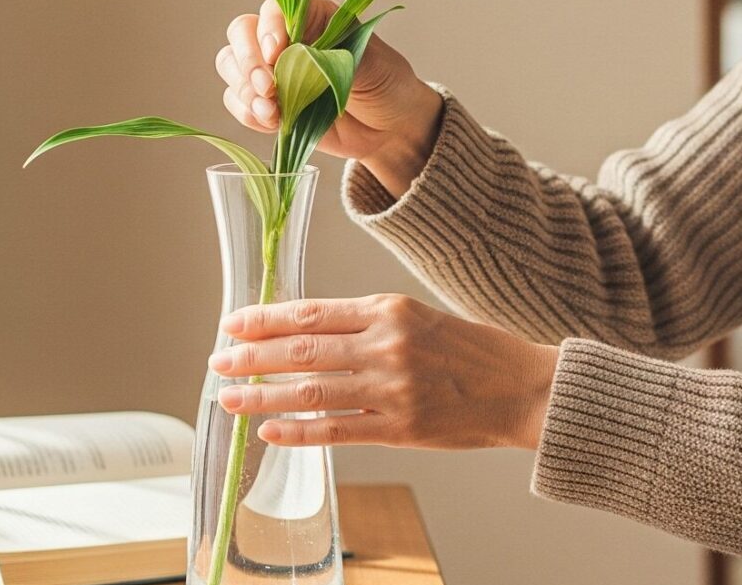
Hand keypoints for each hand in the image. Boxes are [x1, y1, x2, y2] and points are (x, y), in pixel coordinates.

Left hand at [210, 294, 560, 450]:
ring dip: (261, 394)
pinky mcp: (399, 427)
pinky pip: (336, 430)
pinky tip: (270, 429)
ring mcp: (391, 388)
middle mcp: (386, 345)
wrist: (522, 387)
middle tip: (218, 360)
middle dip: (251, 356)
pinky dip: (298, 431)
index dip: (265, 319)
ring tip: (229, 398)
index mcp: (389, 309)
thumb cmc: (472, 351)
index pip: (311, 312)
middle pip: (301, 350)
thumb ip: (368, 323)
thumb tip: (307, 333)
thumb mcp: (420, 317)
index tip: (233, 323)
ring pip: (309, 390)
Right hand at [215, 0, 442, 194]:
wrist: (392, 128)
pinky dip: (247, 112)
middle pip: (241, 33)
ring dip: (244, 89)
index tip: (276, 52)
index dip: (268, 28)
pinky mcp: (270, 102)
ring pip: (232, 66)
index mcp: (313, 17)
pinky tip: (272, 122)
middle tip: (269, 87)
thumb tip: (296, 58)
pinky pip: (237, 101)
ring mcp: (275, 71)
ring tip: (272, 111)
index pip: (274, 8)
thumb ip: (333, 57)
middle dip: (248, 61)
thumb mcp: (371, 63)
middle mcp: (287, 39)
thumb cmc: (387, 84)